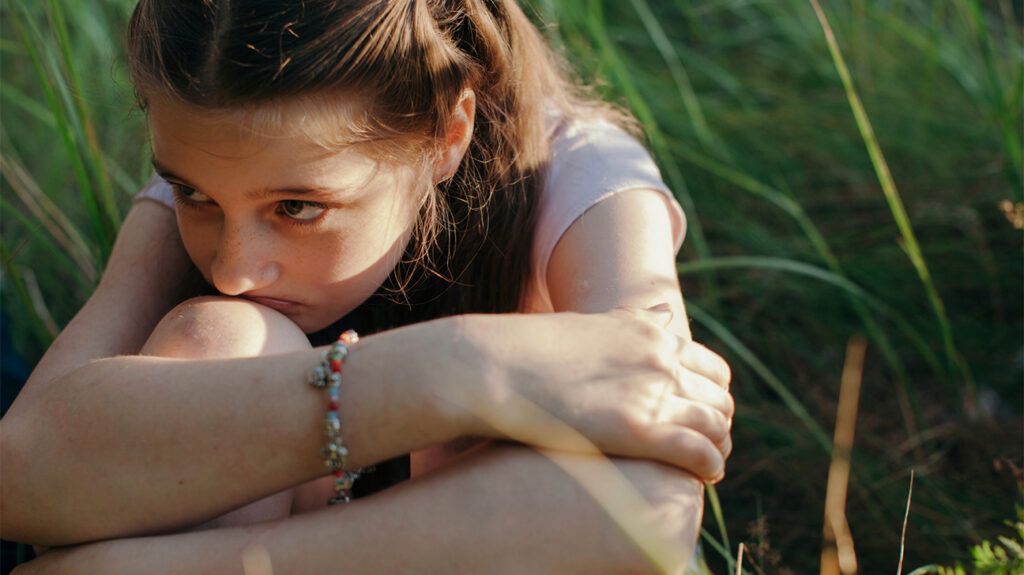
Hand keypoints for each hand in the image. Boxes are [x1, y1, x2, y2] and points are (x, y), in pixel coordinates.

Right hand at [441, 309, 733, 481]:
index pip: (713, 369)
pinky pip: (698, 451)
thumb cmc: (530, 349)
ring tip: (708, 466)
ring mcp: (651, 392)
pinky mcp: (638, 429)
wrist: (493, 367)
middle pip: (719, 398)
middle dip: (719, 425)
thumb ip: (634, 321)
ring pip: (716, 425)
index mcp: (651, 333)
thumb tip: (664, 309)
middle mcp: (660, 359)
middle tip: (706, 447)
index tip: (701, 417)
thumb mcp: (592, 323)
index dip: (714, 397)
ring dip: (719, 448)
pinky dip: (710, 466)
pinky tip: (705, 477)